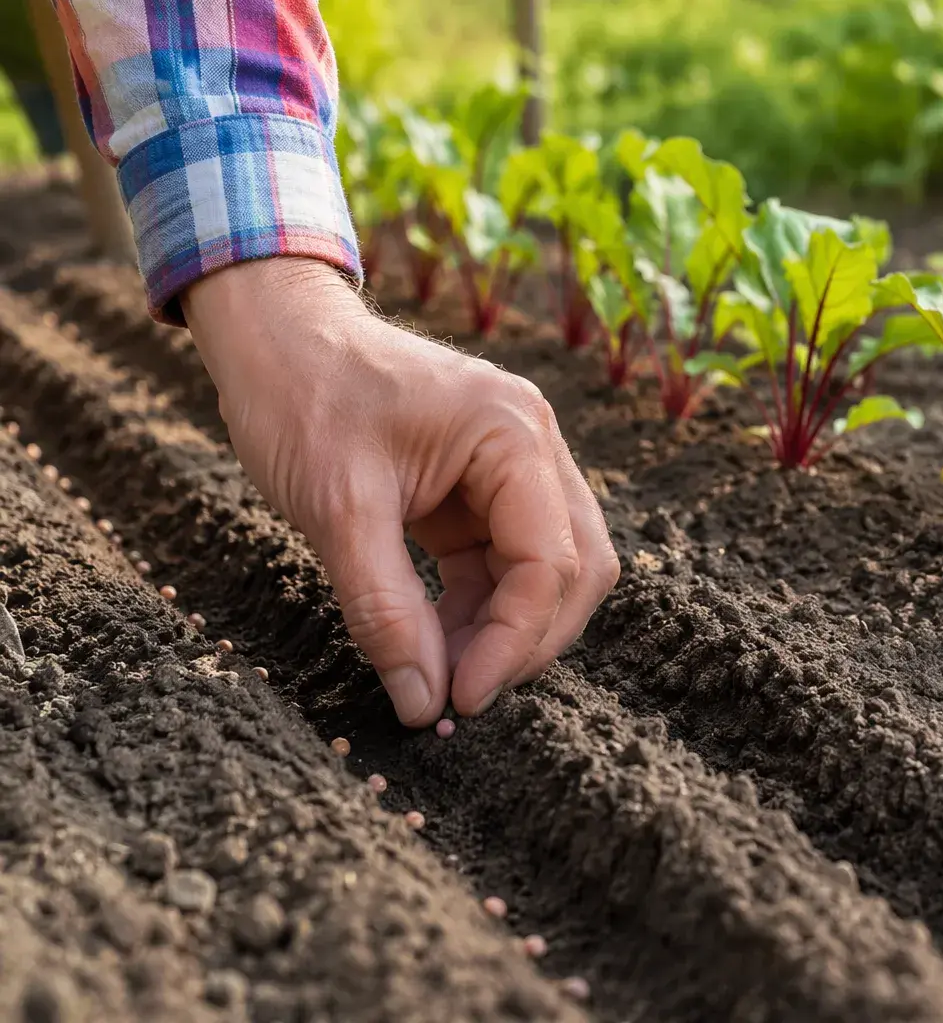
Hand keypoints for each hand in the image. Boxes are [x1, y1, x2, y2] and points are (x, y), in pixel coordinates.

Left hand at [182, 257, 618, 724]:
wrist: (275, 334)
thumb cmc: (300, 396)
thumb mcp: (335, 507)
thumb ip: (384, 608)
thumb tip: (422, 702)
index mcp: (513, 434)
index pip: (549, 561)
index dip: (513, 641)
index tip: (459, 700)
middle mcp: (533, 447)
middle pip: (574, 569)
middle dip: (525, 640)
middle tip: (460, 696)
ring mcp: (515, 467)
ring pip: (548, 572)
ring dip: (504, 630)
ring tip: (440, 676)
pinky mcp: (484, 489)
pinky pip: (504, 564)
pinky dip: (477, 611)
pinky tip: (433, 644)